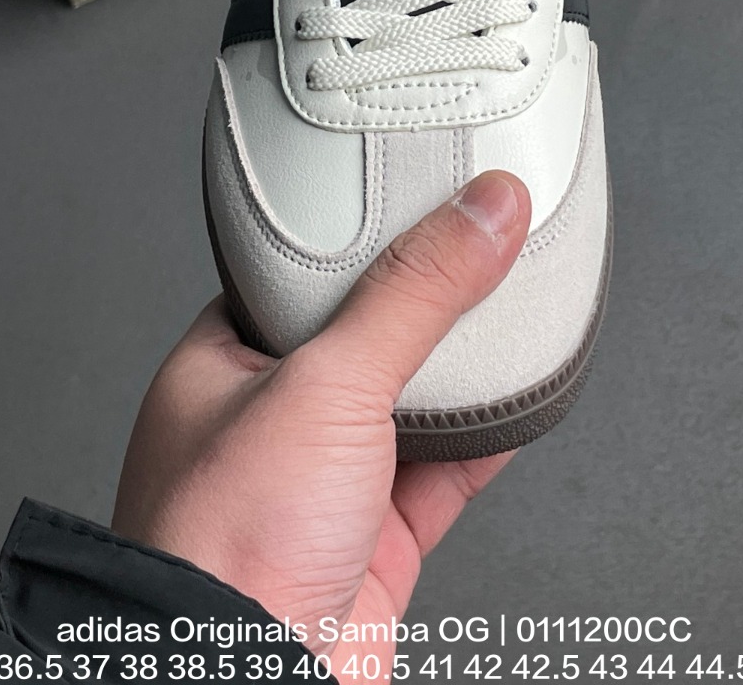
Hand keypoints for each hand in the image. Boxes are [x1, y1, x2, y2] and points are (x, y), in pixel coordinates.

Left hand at [113, 170, 530, 675]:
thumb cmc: (226, 546)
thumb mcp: (328, 383)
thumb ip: (414, 294)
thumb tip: (483, 211)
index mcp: (222, 365)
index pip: (298, 276)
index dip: (360, 235)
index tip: (418, 195)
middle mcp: (268, 424)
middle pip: (363, 338)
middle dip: (422, 305)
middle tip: (478, 246)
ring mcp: (321, 488)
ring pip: (407, 406)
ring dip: (461, 372)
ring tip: (511, 306)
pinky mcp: (371, 546)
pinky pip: (442, 473)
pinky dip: (486, 439)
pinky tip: (520, 403)